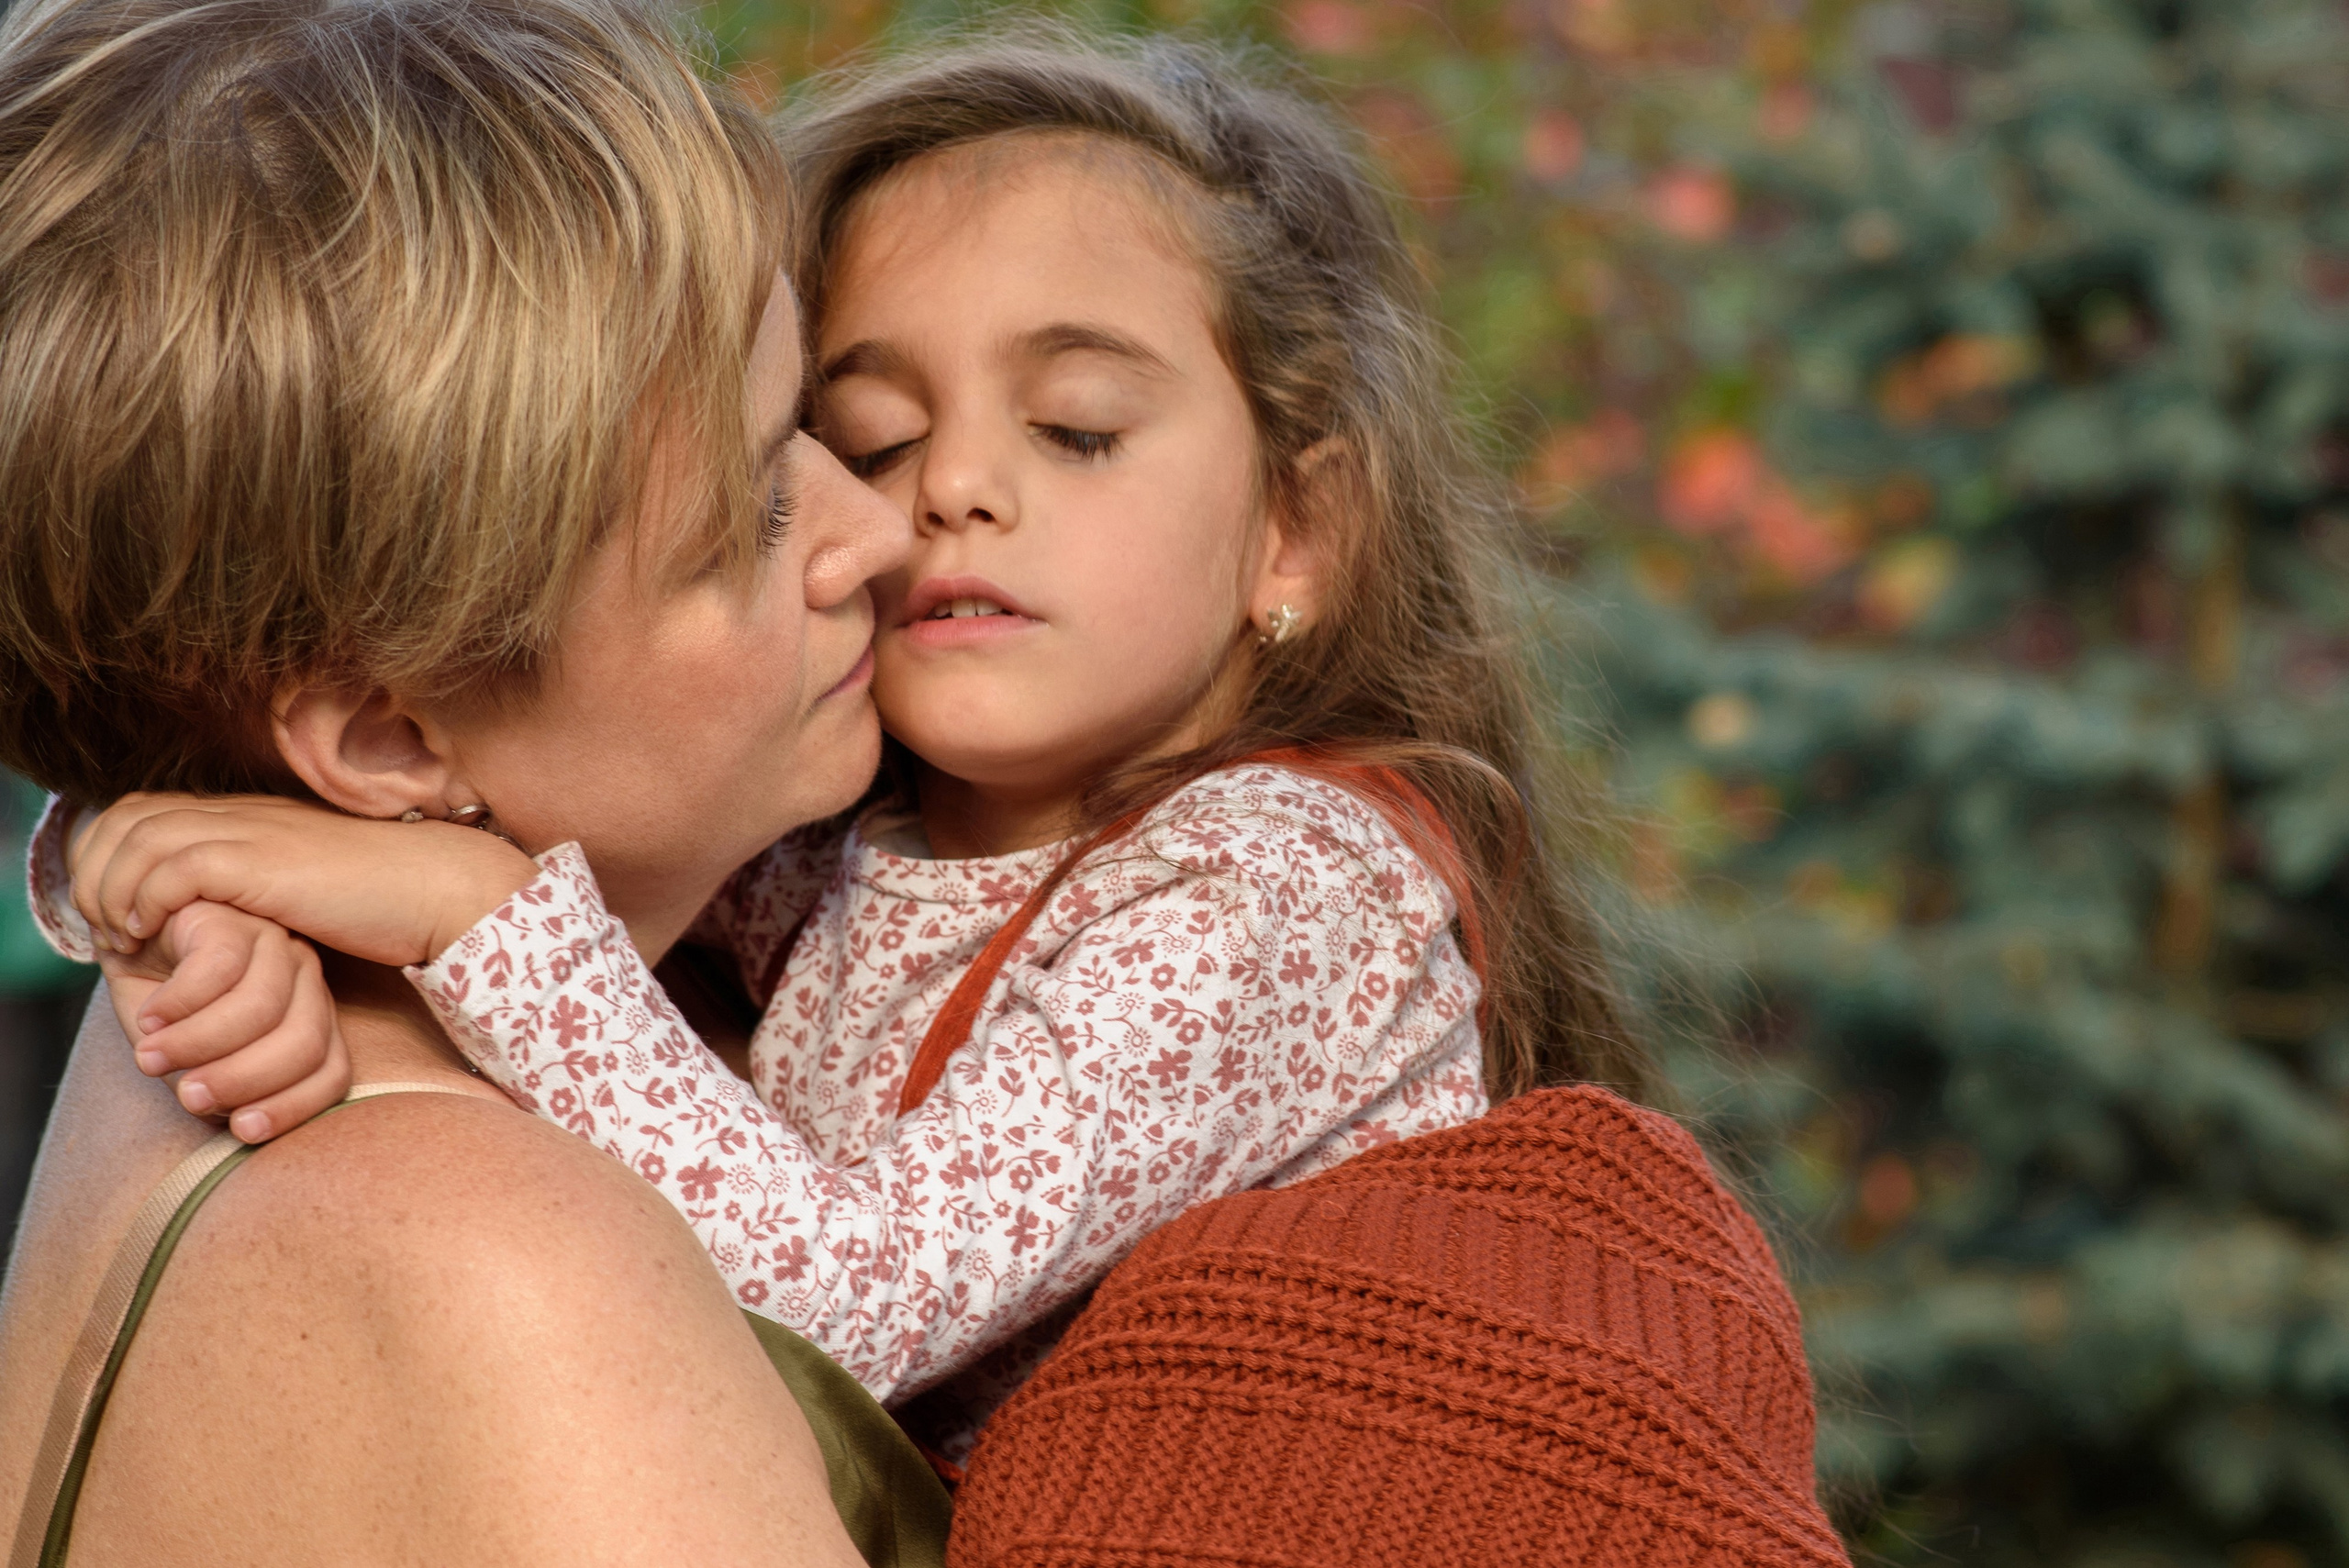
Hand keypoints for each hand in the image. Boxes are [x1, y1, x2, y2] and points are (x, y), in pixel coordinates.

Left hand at [70, 792, 539, 967]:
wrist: (441, 890)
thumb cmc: (386, 903)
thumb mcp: (305, 890)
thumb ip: (262, 890)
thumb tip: (220, 919)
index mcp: (247, 816)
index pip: (139, 811)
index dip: (109, 856)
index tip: (117, 915)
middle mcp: (238, 813)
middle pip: (123, 817)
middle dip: (95, 872)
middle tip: (108, 929)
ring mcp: (249, 831)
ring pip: (135, 838)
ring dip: (112, 891)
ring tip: (125, 939)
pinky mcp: (260, 861)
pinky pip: (171, 868)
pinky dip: (146, 902)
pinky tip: (157, 936)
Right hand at [99, 899, 350, 1141]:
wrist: (132, 948)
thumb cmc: (171, 1012)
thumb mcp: (199, 1060)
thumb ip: (225, 1087)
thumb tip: (236, 1121)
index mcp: (311, 1018)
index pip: (331, 1071)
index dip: (292, 1106)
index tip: (242, 1131)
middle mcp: (305, 979)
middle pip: (302, 1042)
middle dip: (242, 1080)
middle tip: (188, 1096)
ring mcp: (275, 943)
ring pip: (260, 1006)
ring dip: (198, 1043)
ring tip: (150, 1058)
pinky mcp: (235, 918)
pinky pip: (219, 967)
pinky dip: (178, 1003)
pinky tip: (149, 1017)